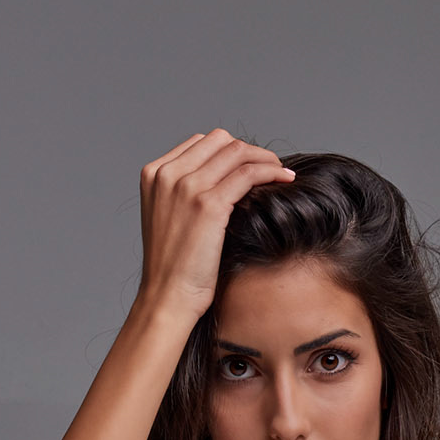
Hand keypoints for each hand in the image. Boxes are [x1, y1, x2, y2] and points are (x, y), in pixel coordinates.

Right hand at [134, 128, 294, 322]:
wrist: (167, 298)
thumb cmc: (172, 270)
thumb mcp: (170, 221)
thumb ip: (184, 195)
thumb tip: (221, 180)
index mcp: (154, 174)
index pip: (201, 144)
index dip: (229, 152)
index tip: (249, 166)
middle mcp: (167, 174)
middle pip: (220, 141)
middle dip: (248, 151)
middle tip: (270, 168)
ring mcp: (186, 187)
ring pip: (237, 152)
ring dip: (264, 158)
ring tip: (281, 172)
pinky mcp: (208, 204)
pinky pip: (248, 173)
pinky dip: (270, 171)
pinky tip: (284, 179)